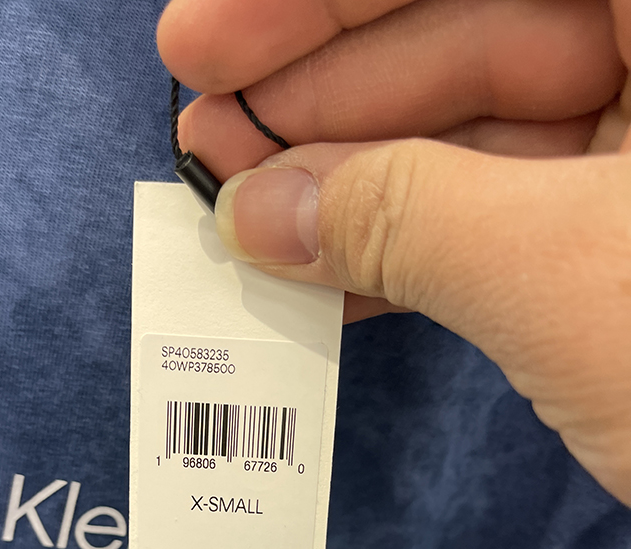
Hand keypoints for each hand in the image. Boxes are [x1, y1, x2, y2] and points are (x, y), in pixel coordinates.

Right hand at [158, 0, 630, 505]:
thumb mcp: (554, 269)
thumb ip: (405, 217)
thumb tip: (263, 211)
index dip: (315, 3)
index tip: (203, 48)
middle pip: (466, 42)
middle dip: (320, 106)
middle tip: (208, 154)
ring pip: (479, 146)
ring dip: (353, 192)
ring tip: (246, 222)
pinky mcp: (629, 251)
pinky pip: (506, 223)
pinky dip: (417, 254)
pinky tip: (326, 278)